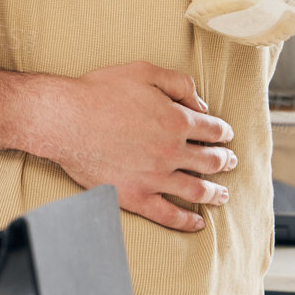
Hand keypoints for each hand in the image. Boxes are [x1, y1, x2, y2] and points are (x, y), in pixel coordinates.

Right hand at [33, 62, 236, 231]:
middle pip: (211, 161)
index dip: (223, 133)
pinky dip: (187, 221)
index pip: (213, 130)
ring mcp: (155, 178)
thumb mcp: (144, 71)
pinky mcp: (136, 197)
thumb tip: (202, 104)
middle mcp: (172, 152)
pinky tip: (197, 222)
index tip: (225, 136)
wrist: (65, 119)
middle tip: (230, 162)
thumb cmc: (99, 92)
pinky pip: (169, 215)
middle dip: (225, 160)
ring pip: (197, 190)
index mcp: (177, 121)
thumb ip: (179, 83)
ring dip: (215, 193)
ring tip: (222, 194)